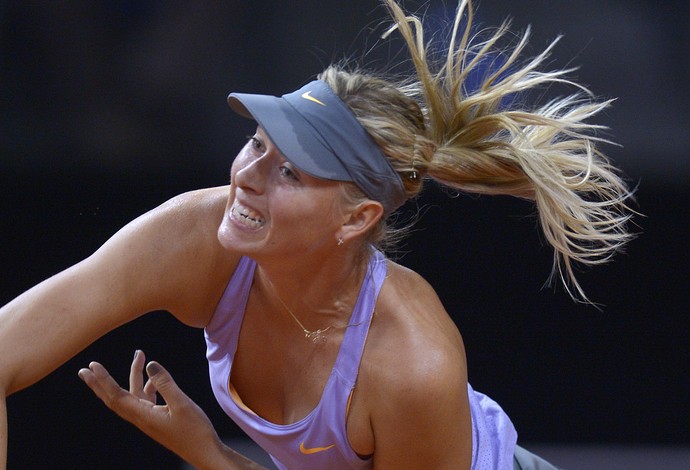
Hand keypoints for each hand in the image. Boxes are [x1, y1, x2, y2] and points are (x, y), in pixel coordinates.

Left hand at [78, 350, 222, 467]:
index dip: (103, 380)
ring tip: (139, 356)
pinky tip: (155, 377)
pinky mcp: (158, 419)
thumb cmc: (195, 431)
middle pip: (114, 398)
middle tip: (85, 369)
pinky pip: (146, 399)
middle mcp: (141, 418)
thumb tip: (150, 364)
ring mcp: (149, 419)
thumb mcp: (182, 403)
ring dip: (133, 376)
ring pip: (133, 395)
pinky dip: (148, 385)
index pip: (116, 396)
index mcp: (143, 416)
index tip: (92, 366)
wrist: (204, 452)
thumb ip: (165, 383)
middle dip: (100, 383)